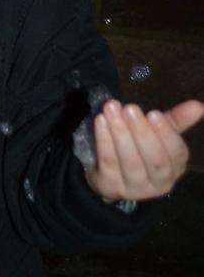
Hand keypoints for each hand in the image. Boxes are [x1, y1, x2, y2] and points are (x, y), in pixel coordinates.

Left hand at [84, 98, 203, 202]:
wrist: (113, 173)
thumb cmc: (143, 148)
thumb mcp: (159, 133)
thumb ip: (177, 120)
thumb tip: (199, 105)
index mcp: (174, 168)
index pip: (176, 154)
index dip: (166, 135)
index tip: (154, 113)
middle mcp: (157, 183)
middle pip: (154, 161)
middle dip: (142, 133)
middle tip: (131, 108)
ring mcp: (133, 188)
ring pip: (130, 162)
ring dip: (120, 133)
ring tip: (112, 108)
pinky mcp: (111, 185)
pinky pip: (108, 162)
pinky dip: (104, 140)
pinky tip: (100, 120)